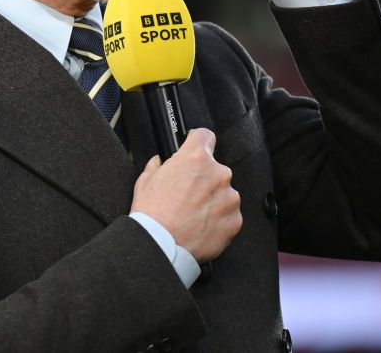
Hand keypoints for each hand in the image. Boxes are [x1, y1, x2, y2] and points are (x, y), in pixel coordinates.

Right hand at [130, 128, 241, 263]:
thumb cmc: (153, 213)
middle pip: (214, 168)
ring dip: (212, 199)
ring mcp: (229, 198)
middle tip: (186, 194)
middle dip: (202, 178)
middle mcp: (217, 174)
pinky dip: (218, 218)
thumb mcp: (145, 180)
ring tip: (192, 214)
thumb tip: (160, 162)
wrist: (162, 245)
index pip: (205, 136)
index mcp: (195, 159)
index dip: (197, 141)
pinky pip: (229, 214)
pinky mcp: (235, 220)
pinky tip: (200, 225)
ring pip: (223, 192)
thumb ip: (157, 165)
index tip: (195, 148)